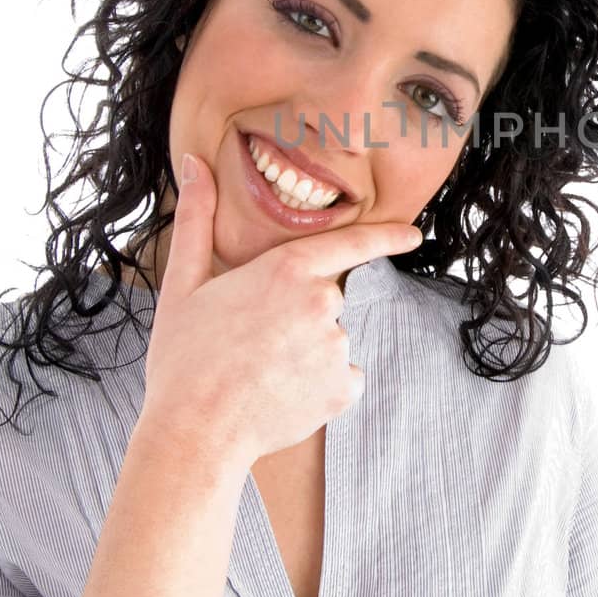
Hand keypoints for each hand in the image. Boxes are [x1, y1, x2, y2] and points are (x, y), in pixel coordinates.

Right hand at [137, 151, 422, 466]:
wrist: (194, 433)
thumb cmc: (183, 359)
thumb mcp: (184, 283)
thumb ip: (197, 217)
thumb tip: (194, 162)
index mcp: (287, 269)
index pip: (351, 243)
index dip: (386, 236)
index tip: (414, 234)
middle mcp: (322, 302)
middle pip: (325, 299)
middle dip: (297, 316)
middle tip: (251, 343)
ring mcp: (337, 346)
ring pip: (330, 341)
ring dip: (305, 354)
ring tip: (260, 373)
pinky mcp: (345, 387)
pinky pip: (340, 378)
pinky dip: (318, 387)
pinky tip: (282, 395)